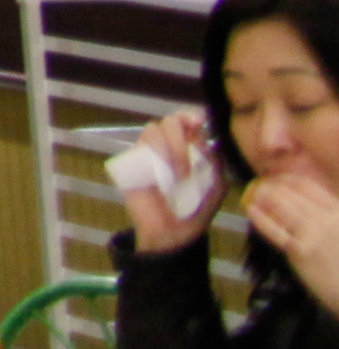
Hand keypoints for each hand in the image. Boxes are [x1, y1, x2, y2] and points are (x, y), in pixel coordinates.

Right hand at [125, 110, 223, 252]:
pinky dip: (150, 158)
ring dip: (168, 151)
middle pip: (170, 121)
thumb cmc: (196, 208)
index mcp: (190, 148)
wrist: (174, 232)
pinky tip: (160, 177)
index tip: (197, 122)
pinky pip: (138, 148)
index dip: (190, 116)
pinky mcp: (132, 162)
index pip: (187, 121)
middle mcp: (169, 145)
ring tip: (176, 177)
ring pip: (153, 130)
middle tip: (186, 166)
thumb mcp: (216, 185)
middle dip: (180, 139)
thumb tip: (204, 139)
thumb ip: (215, 162)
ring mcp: (149, 152)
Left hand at [249, 174, 338, 318]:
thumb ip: (330, 217)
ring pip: (281, 206)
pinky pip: (274, 230)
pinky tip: (251, 209)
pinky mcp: (300, 252)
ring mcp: (312, 235)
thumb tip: (307, 206)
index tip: (277, 179)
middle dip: (272, 186)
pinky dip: (260, 217)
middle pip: (291, 194)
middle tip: (260, 186)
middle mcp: (325, 219)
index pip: (308, 186)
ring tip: (253, 192)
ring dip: (264, 196)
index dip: (288, 179)